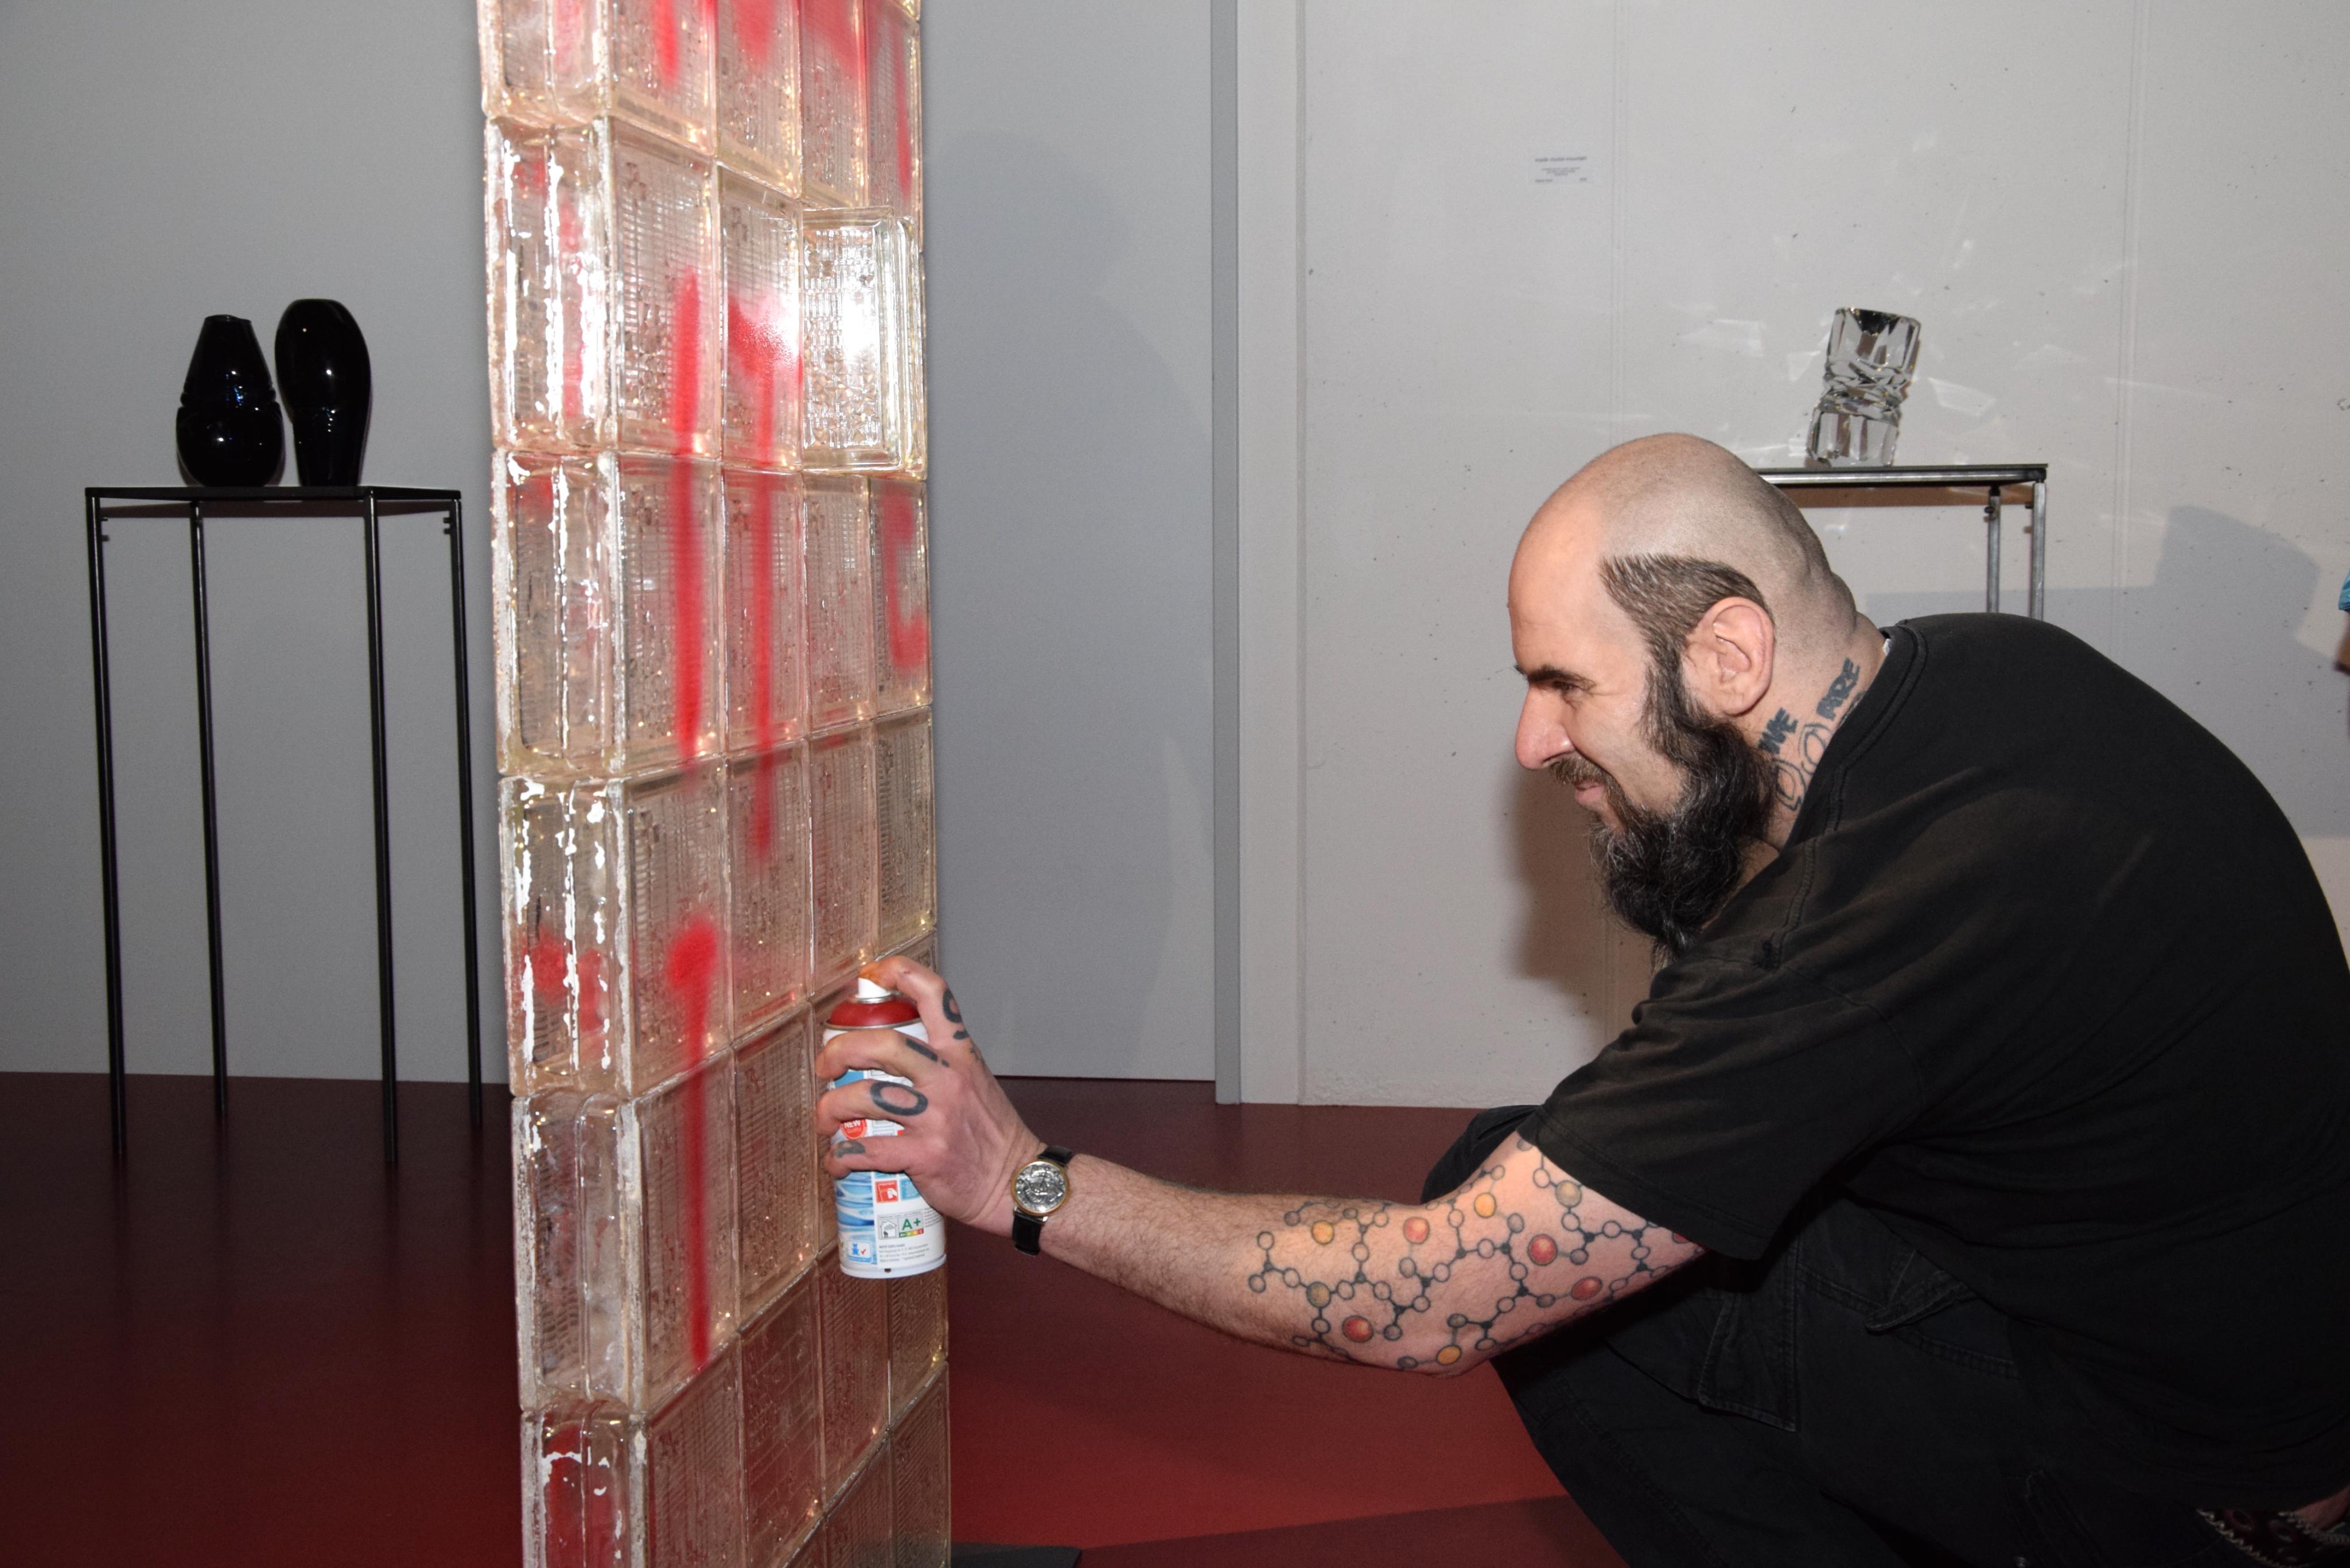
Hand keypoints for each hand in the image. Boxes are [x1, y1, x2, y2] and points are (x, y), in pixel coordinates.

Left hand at [813, 955, 1038, 1236]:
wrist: (1020, 1182)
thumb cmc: (994, 1134)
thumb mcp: (976, 1081)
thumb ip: (940, 1063)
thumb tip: (890, 1054)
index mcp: (960, 1054)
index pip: (934, 994)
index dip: (898, 973)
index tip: (870, 977)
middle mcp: (948, 1078)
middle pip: (883, 1045)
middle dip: (840, 1051)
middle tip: (824, 1066)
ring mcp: (936, 1117)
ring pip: (866, 1097)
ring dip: (831, 1107)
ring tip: (825, 1120)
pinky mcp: (924, 1156)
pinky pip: (867, 1151)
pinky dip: (841, 1156)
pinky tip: (837, 1160)